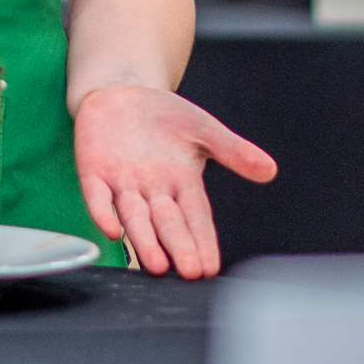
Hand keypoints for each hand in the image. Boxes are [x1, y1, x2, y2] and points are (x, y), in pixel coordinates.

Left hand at [74, 84, 275, 277]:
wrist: (121, 91)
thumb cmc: (164, 116)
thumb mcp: (202, 128)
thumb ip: (233, 151)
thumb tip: (269, 170)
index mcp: (182, 183)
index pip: (196, 218)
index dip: (203, 241)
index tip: (211, 267)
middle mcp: (153, 191)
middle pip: (167, 223)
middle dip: (178, 247)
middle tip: (188, 272)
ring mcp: (122, 184)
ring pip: (135, 217)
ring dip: (144, 240)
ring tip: (155, 265)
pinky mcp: (94, 171)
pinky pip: (98, 195)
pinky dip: (103, 211)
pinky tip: (111, 229)